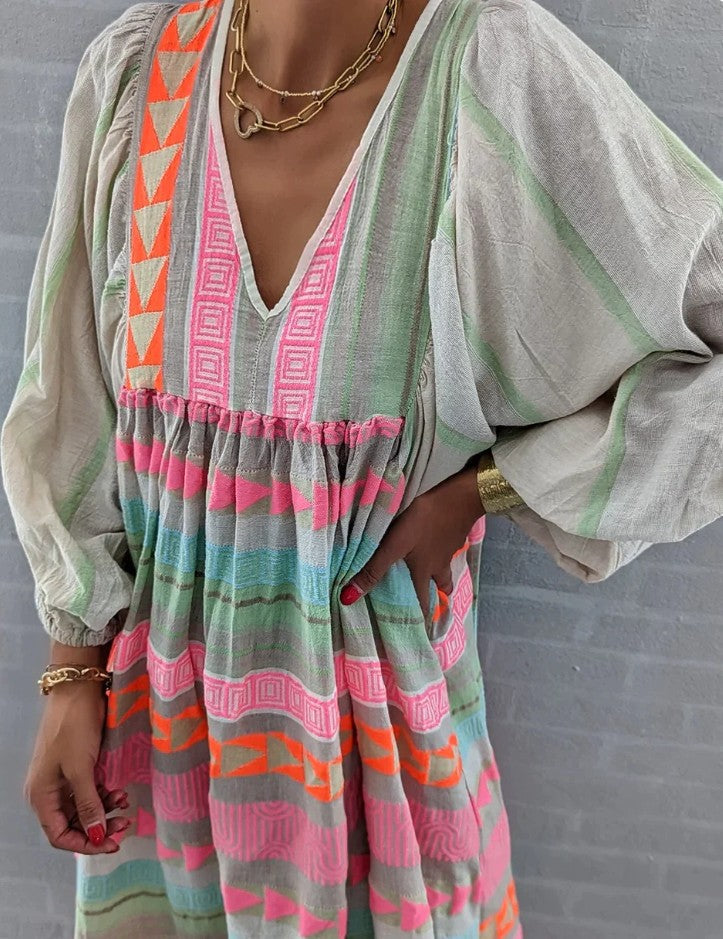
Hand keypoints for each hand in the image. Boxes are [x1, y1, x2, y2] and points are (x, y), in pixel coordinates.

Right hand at [24, 680, 130, 854]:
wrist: (78, 690)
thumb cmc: (74, 728)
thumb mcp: (81, 769)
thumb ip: (88, 804)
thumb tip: (94, 837)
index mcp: (41, 796)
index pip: (59, 835)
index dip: (84, 844)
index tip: (111, 843)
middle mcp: (49, 791)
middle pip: (73, 823)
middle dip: (98, 827)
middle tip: (125, 824)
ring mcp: (63, 778)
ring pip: (84, 807)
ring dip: (104, 810)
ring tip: (125, 802)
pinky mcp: (77, 766)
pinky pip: (90, 790)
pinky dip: (104, 794)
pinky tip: (119, 791)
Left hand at [339, 463, 484, 618]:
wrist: (459, 499)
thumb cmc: (424, 523)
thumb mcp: (394, 546)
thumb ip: (373, 570)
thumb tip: (348, 598)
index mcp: (423, 573)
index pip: (422, 602)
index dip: (420, 617)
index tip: (418, 631)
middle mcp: (438, 567)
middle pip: (438, 588)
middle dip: (433, 598)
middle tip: (427, 607)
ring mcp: (448, 550)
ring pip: (444, 571)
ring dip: (440, 578)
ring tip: (432, 579)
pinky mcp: (452, 535)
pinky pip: (445, 552)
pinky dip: (440, 555)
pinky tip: (433, 546)